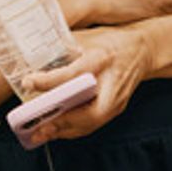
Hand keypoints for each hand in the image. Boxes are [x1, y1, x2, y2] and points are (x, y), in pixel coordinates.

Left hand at [21, 25, 154, 144]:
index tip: (29, 82)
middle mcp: (111, 84)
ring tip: (39, 134)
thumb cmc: (114, 42)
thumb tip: (34, 55)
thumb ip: (65, 46)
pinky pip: (91, 124)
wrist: (143, 51)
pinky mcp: (114, 109)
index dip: (50, 80)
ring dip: (64, 131)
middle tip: (36, 126)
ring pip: (89, 124)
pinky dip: (72, 129)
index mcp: (103, 59)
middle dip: (60, 122)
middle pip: (87, 112)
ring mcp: (116, 101)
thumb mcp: (89, 36)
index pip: (75, 73)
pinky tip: (55, 130)